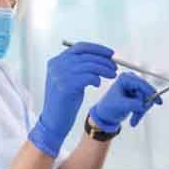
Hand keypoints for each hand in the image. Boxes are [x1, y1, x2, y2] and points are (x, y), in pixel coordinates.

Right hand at [29, 42, 116, 156]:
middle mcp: (56, 65)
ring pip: (89, 66)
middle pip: (86, 56)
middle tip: (115, 67)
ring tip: (113, 75)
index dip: (97, 49)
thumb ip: (79, 68)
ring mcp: (59, 75)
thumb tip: (101, 58)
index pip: (80, 47)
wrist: (53, 121)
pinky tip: (98, 84)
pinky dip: (96, 79)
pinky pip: (87, 77)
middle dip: (103, 60)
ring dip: (104, 69)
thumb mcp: (69, 80)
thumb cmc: (65, 102)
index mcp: (56, 61)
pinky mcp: (65, 86)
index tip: (111, 54)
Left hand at [89, 72, 161, 132]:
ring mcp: (135, 88)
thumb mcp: (120, 105)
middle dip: (142, 106)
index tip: (158, 102)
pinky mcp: (137, 95)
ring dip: (141, 111)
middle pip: (146, 92)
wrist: (105, 116)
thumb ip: (133, 104)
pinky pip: (145, 104)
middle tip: (137, 116)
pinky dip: (140, 112)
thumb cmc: (108, 108)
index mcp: (124, 78)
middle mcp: (131, 80)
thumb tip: (143, 104)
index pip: (141, 84)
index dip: (150, 92)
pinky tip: (134, 119)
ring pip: (147, 99)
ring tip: (133, 120)